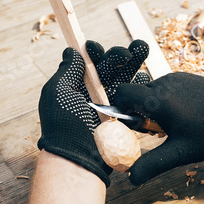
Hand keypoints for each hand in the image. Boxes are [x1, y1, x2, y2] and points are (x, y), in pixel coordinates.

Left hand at [37, 40, 149, 185]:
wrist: (80, 156)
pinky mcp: (124, 119)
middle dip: (120, 55)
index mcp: (77, 88)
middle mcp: (94, 96)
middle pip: (110, 69)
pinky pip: (136, 100)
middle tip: (129, 49)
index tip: (94, 47)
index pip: (89, 65)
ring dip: (135, 64)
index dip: (94, 53)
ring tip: (143, 50)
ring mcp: (111, 107)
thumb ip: (67, 70)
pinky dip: (142, 87)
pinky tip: (146, 77)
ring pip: (125, 80)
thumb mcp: (58, 92)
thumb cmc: (65, 124)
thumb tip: (71, 51)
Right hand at [114, 72, 203, 184]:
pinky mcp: (186, 77)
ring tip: (171, 125)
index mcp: (157, 100)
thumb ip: (151, 164)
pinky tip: (183, 116)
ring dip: (152, 107)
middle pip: (136, 94)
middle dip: (138, 112)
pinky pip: (165, 87)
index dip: (119, 108)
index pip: (122, 93)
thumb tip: (131, 178)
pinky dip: (165, 100)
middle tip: (154, 130)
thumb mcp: (179, 153)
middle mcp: (163, 84)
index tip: (129, 125)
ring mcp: (176, 78)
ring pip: (151, 91)